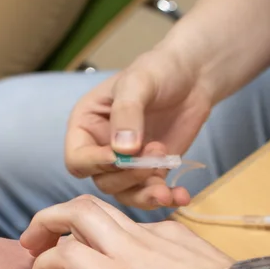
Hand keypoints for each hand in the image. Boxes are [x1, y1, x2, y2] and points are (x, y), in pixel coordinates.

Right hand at [65, 47, 218, 208]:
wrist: (192, 76)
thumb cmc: (157, 70)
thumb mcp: (138, 83)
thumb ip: (127, 113)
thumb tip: (122, 151)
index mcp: (86, 125)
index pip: (77, 159)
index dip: (95, 163)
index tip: (121, 156)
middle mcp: (101, 148)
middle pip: (103, 180)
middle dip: (129, 175)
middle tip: (157, 151)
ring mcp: (127, 162)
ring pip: (125, 193)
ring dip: (145, 193)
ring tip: (167, 187)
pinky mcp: (152, 171)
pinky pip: (151, 193)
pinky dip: (165, 198)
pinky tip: (181, 195)